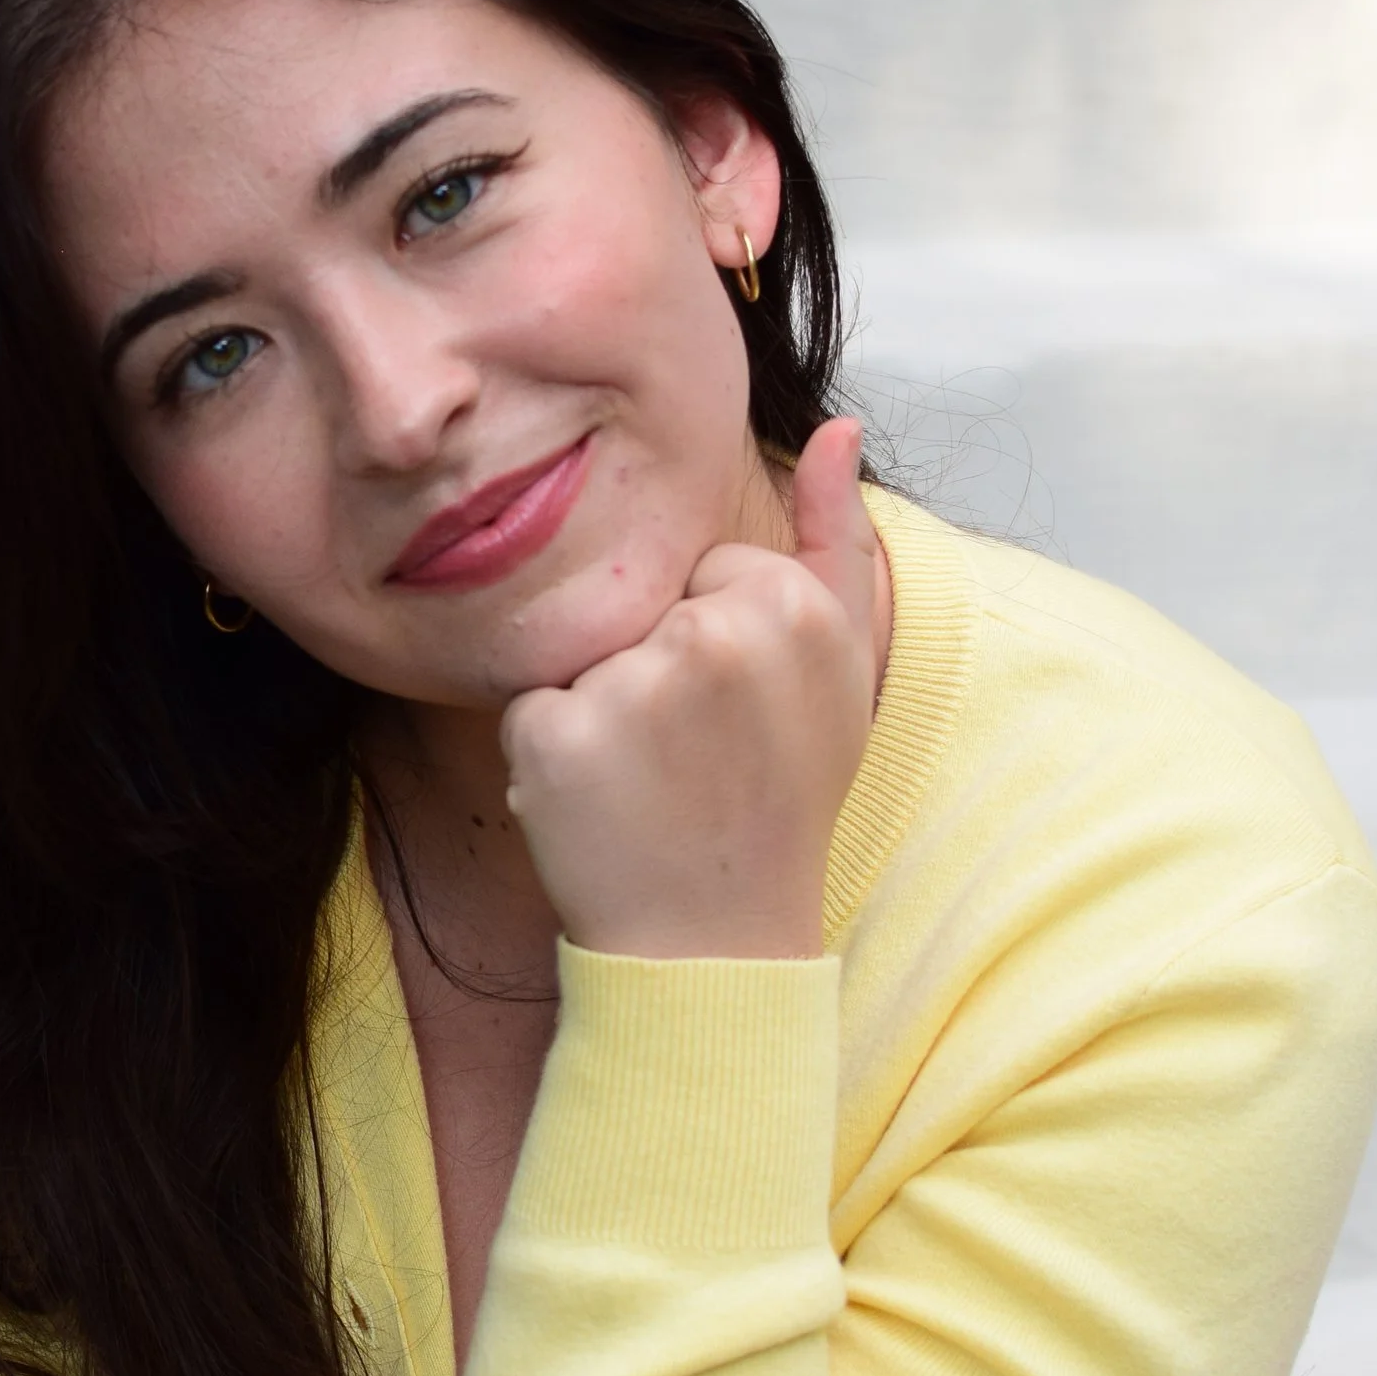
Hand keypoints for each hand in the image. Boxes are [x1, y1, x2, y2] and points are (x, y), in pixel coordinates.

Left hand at [500, 420, 883, 957]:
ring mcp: (634, 686)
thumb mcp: (844, 670)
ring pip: (584, 652)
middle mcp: (717, 636)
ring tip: (651, 787)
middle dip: (652, 671)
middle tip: (694, 760)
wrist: (718, 947)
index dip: (711, 646)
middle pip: (641, 604)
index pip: (705, 572)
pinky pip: (532, 707)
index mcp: (791, 606)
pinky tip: (602, 810)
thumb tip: (838, 428)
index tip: (740, 722)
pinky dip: (549, 757)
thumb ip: (838, 539)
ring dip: (600, 713)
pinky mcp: (559, 735)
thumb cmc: (780, 804)